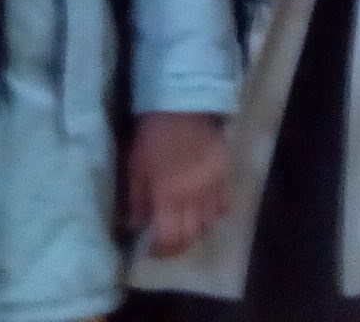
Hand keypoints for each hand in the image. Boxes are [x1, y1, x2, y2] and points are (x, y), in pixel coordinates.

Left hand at [127, 111, 229, 258]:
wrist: (182, 106)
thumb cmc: (153, 137)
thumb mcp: (136, 167)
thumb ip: (136, 200)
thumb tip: (134, 226)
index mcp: (169, 197)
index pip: (169, 239)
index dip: (161, 252)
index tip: (151, 251)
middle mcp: (194, 199)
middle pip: (191, 237)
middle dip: (177, 245)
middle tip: (166, 242)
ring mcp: (213, 189)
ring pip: (209, 225)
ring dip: (196, 229)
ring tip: (184, 224)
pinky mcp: (225, 177)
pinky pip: (224, 206)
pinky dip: (214, 213)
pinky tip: (204, 208)